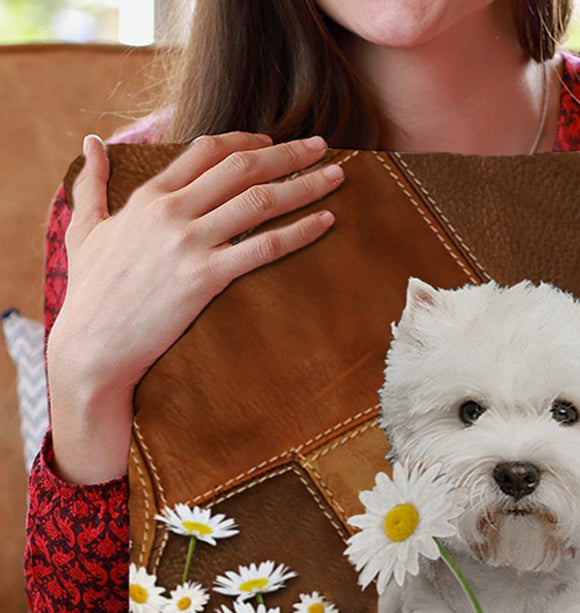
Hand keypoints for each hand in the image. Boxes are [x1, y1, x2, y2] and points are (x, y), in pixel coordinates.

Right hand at [50, 129, 344, 394]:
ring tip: (337, 177)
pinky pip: (265, 246)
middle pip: (242, 167)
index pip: (207, 150)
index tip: (274, 142)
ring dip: (304, 184)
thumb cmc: (91, 292)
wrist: (92, 344)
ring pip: (260, 200)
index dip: (247, 141)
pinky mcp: (206, 277)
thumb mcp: (83, 230)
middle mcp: (172, 212)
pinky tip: (326, 222)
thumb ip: (91, 184)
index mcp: (149, 196)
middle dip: (288, 153)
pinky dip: (300, 231)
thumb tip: (91, 142)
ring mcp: (190, 243)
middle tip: (322, 146)